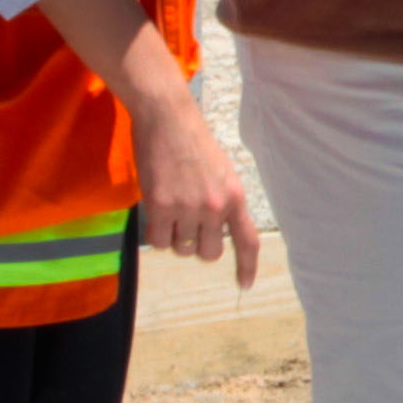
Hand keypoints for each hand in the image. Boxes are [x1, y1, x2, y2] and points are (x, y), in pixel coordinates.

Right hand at [127, 94, 260, 286]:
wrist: (167, 117)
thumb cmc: (193, 142)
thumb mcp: (221, 172)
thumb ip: (222, 202)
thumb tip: (215, 232)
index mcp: (235, 196)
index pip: (248, 240)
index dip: (247, 267)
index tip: (245, 285)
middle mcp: (215, 206)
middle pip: (210, 253)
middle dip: (197, 245)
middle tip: (187, 224)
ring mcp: (188, 207)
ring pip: (182, 248)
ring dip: (174, 236)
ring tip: (170, 207)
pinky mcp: (161, 206)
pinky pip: (159, 241)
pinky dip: (155, 232)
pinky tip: (156, 208)